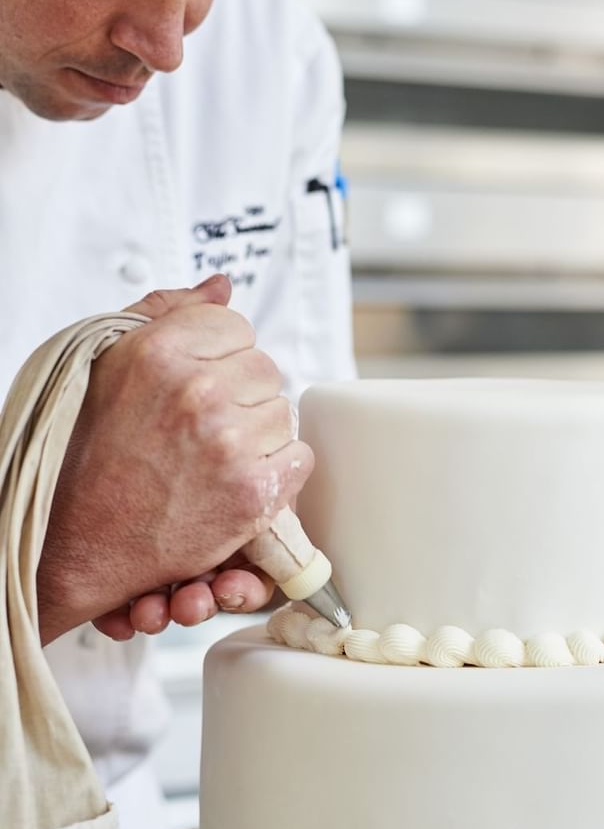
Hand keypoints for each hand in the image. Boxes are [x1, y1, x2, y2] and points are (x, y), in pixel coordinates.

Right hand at [37, 275, 310, 644]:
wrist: (79, 543)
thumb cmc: (86, 456)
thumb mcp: (106, 364)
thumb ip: (166, 314)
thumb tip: (220, 285)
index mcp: (160, 352)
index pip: (236, 325)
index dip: (220, 356)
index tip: (198, 382)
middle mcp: (198, 391)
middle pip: (265, 368)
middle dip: (241, 395)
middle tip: (202, 426)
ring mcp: (229, 443)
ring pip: (282, 413)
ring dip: (257, 434)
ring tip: (212, 455)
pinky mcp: (252, 492)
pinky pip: (298, 458)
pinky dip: (276, 471)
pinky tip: (235, 479)